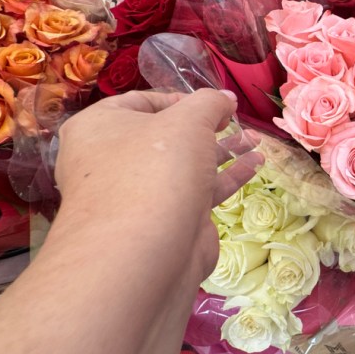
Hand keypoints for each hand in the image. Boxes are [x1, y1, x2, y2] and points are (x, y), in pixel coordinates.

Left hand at [54, 89, 261, 275]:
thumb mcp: (188, 120)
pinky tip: (254, 164)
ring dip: (221, 151)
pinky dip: (225, 177)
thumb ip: (211, 102)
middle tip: (235, 121)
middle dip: (205, 127)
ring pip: (184, 165)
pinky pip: (196, 192)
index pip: (141, 102)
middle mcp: (112, 161)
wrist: (144, 255)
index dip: (181, 98)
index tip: (215, 104)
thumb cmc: (156, 170)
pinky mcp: (165, 222)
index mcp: (98, 128)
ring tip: (255, 140)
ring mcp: (138, 195)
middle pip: (164, 135)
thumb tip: (226, 99)